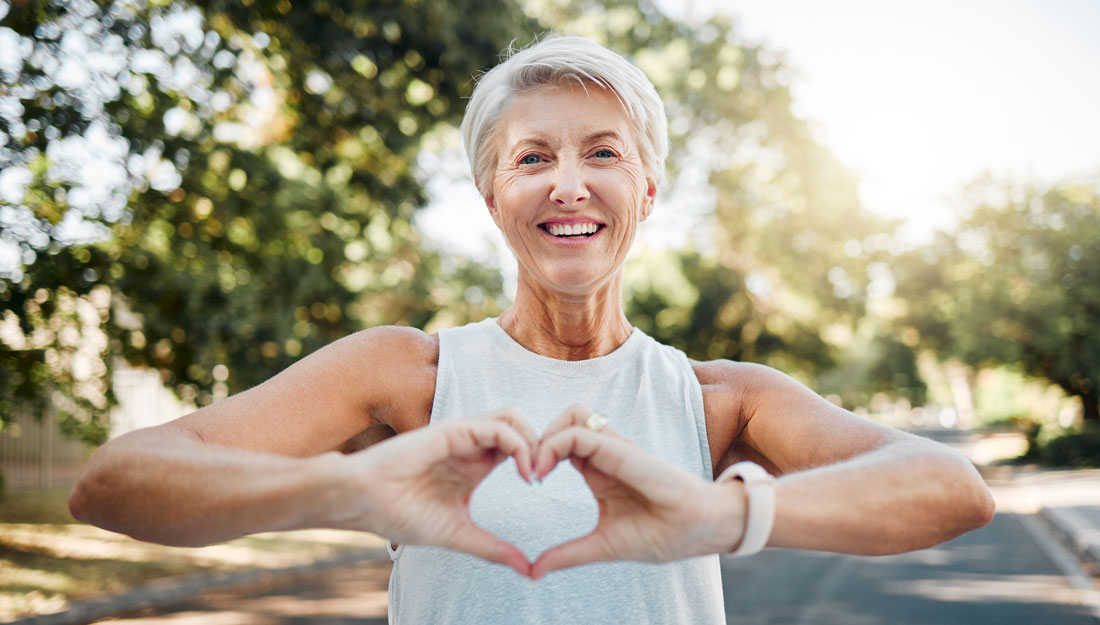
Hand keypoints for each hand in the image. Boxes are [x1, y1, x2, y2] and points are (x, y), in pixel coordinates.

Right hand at [340, 407, 537, 576]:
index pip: (520, 448)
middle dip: (544, 446)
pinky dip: (518, 444)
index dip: (539, 461)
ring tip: (535, 474)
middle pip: (522, 426)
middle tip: (546, 477)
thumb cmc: (401, 514)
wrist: (364, 502)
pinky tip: (523, 471)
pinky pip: (497, 426)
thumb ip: (494, 548)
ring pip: (513, 417)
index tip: (544, 490)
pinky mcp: (453, 430)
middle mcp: (473, 445)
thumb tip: (527, 570)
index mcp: (476, 465)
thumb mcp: (459, 534)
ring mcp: (464, 435)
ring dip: (533, 441)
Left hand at [530, 405, 745, 579]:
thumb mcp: (601, 545)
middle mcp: (605, 454)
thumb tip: (533, 572)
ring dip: (546, 434)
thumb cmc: (661, 535)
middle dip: (536, 439)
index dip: (538, 455)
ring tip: (536, 468)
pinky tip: (544, 471)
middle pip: (563, 421)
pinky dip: (555, 444)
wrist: (700, 531)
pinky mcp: (621, 450)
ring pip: (571, 415)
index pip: (561, 443)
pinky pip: (581, 432)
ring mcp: (614, 448)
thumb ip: (567, 554)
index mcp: (598, 471)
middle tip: (526, 471)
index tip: (527, 482)